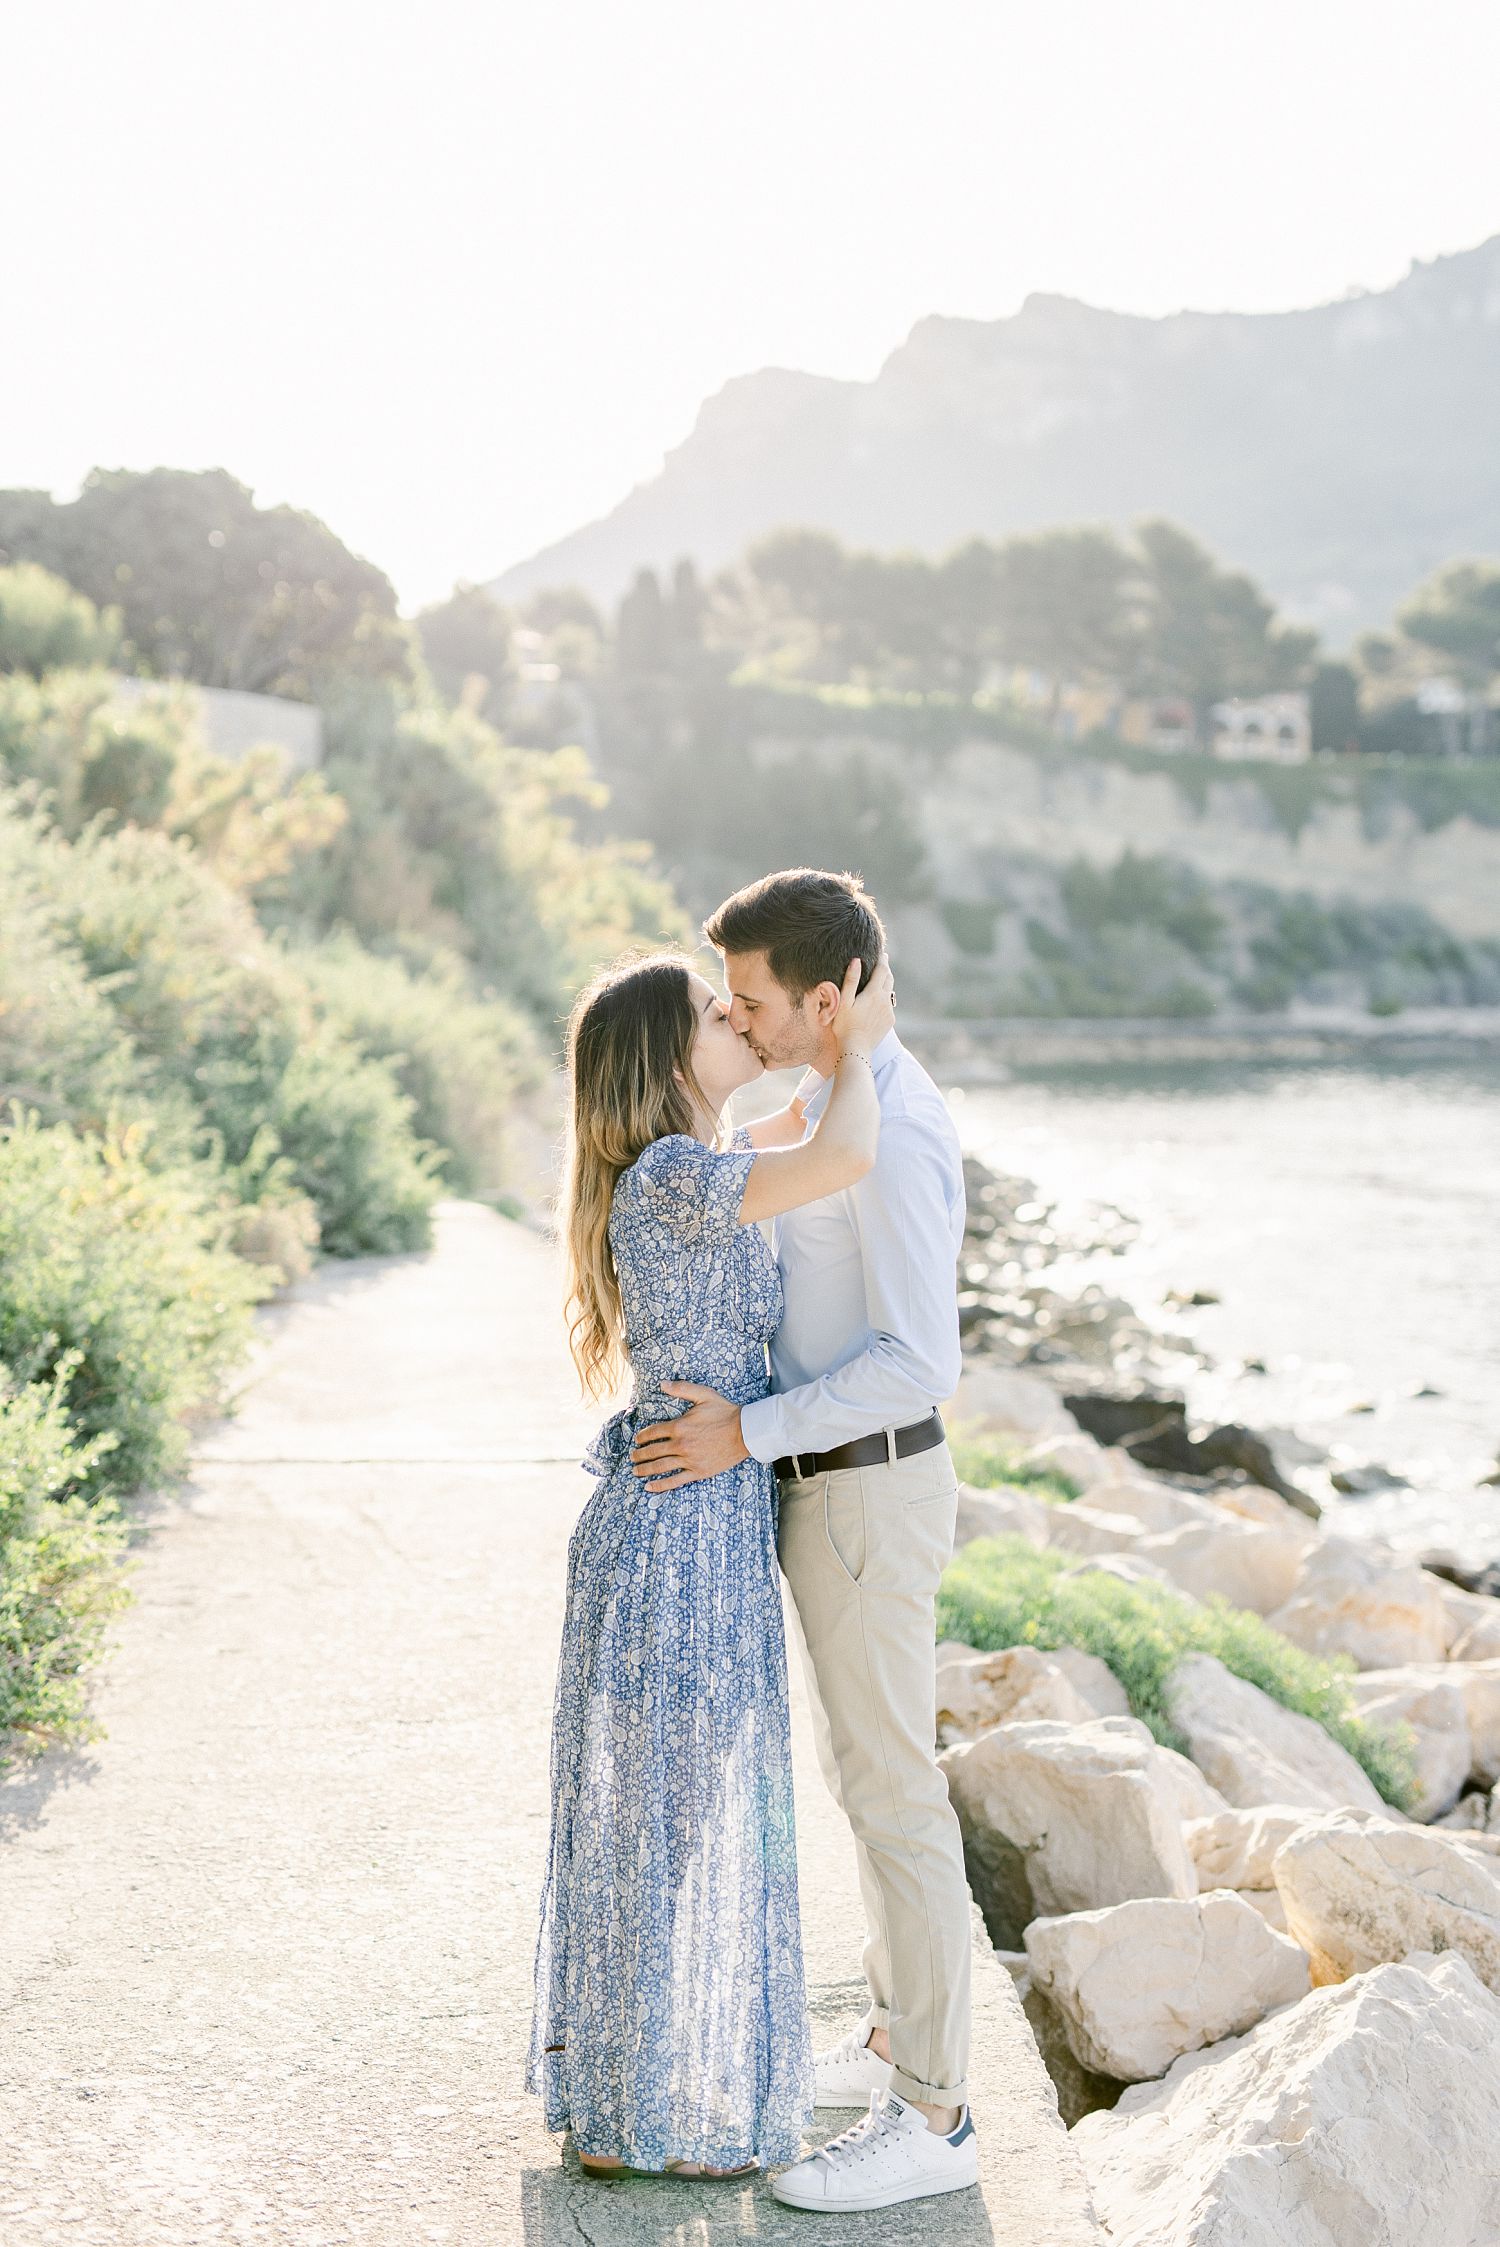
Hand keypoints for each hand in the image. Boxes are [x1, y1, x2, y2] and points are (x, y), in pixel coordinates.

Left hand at [630, 1383, 749, 1490]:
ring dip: (645, 1470)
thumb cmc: (725, 1412)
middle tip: (632, 1457)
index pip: (653, 1432)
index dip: (642, 1436)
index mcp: (679, 1426)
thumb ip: (681, 1389)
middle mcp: (681, 1444)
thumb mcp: (703, 1394)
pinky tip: (649, 1487)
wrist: (745, 1432)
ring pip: (660, 1467)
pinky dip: (660, 1485)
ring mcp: (689, 1460)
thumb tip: (661, 1383)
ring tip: (636, 1471)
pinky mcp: (698, 1472)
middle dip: (639, 1455)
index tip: (637, 1440)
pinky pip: (675, 1480)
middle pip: (653, 1451)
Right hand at [833, 952, 895, 1057]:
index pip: (882, 970)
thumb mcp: (843, 1001)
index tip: (882, 952)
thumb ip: (850, 980)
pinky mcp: (889, 1021)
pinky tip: (877, 1002)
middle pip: (889, 979)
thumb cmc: (845, 1025)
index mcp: (874, 993)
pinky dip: (884, 1000)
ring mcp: (889, 1012)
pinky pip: (888, 1006)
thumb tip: (856, 960)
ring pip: (889, 992)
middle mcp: (885, 1001)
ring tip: (879, 980)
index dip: (882, 960)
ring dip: (885, 985)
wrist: (856, 1049)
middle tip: (882, 962)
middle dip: (886, 970)